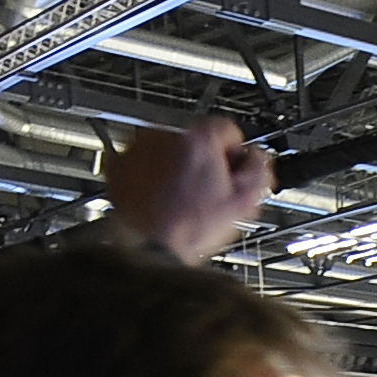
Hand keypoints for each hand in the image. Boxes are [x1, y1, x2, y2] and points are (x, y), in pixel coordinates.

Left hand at [102, 115, 272, 262]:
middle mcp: (166, 136)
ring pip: (167, 151)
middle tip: (206, 191)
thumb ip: (258, 169)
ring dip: (175, 168)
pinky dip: (150, 175)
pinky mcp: (119, 164)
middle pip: (195, 140)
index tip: (230, 169)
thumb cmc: (190, 228)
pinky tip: (159, 197)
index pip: (226, 129)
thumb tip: (256, 158)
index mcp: (199, 140)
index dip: (234, 153)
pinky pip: (141, 162)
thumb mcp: (244, 201)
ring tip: (180, 198)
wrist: (148, 247)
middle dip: (202, 161)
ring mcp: (139, 149)